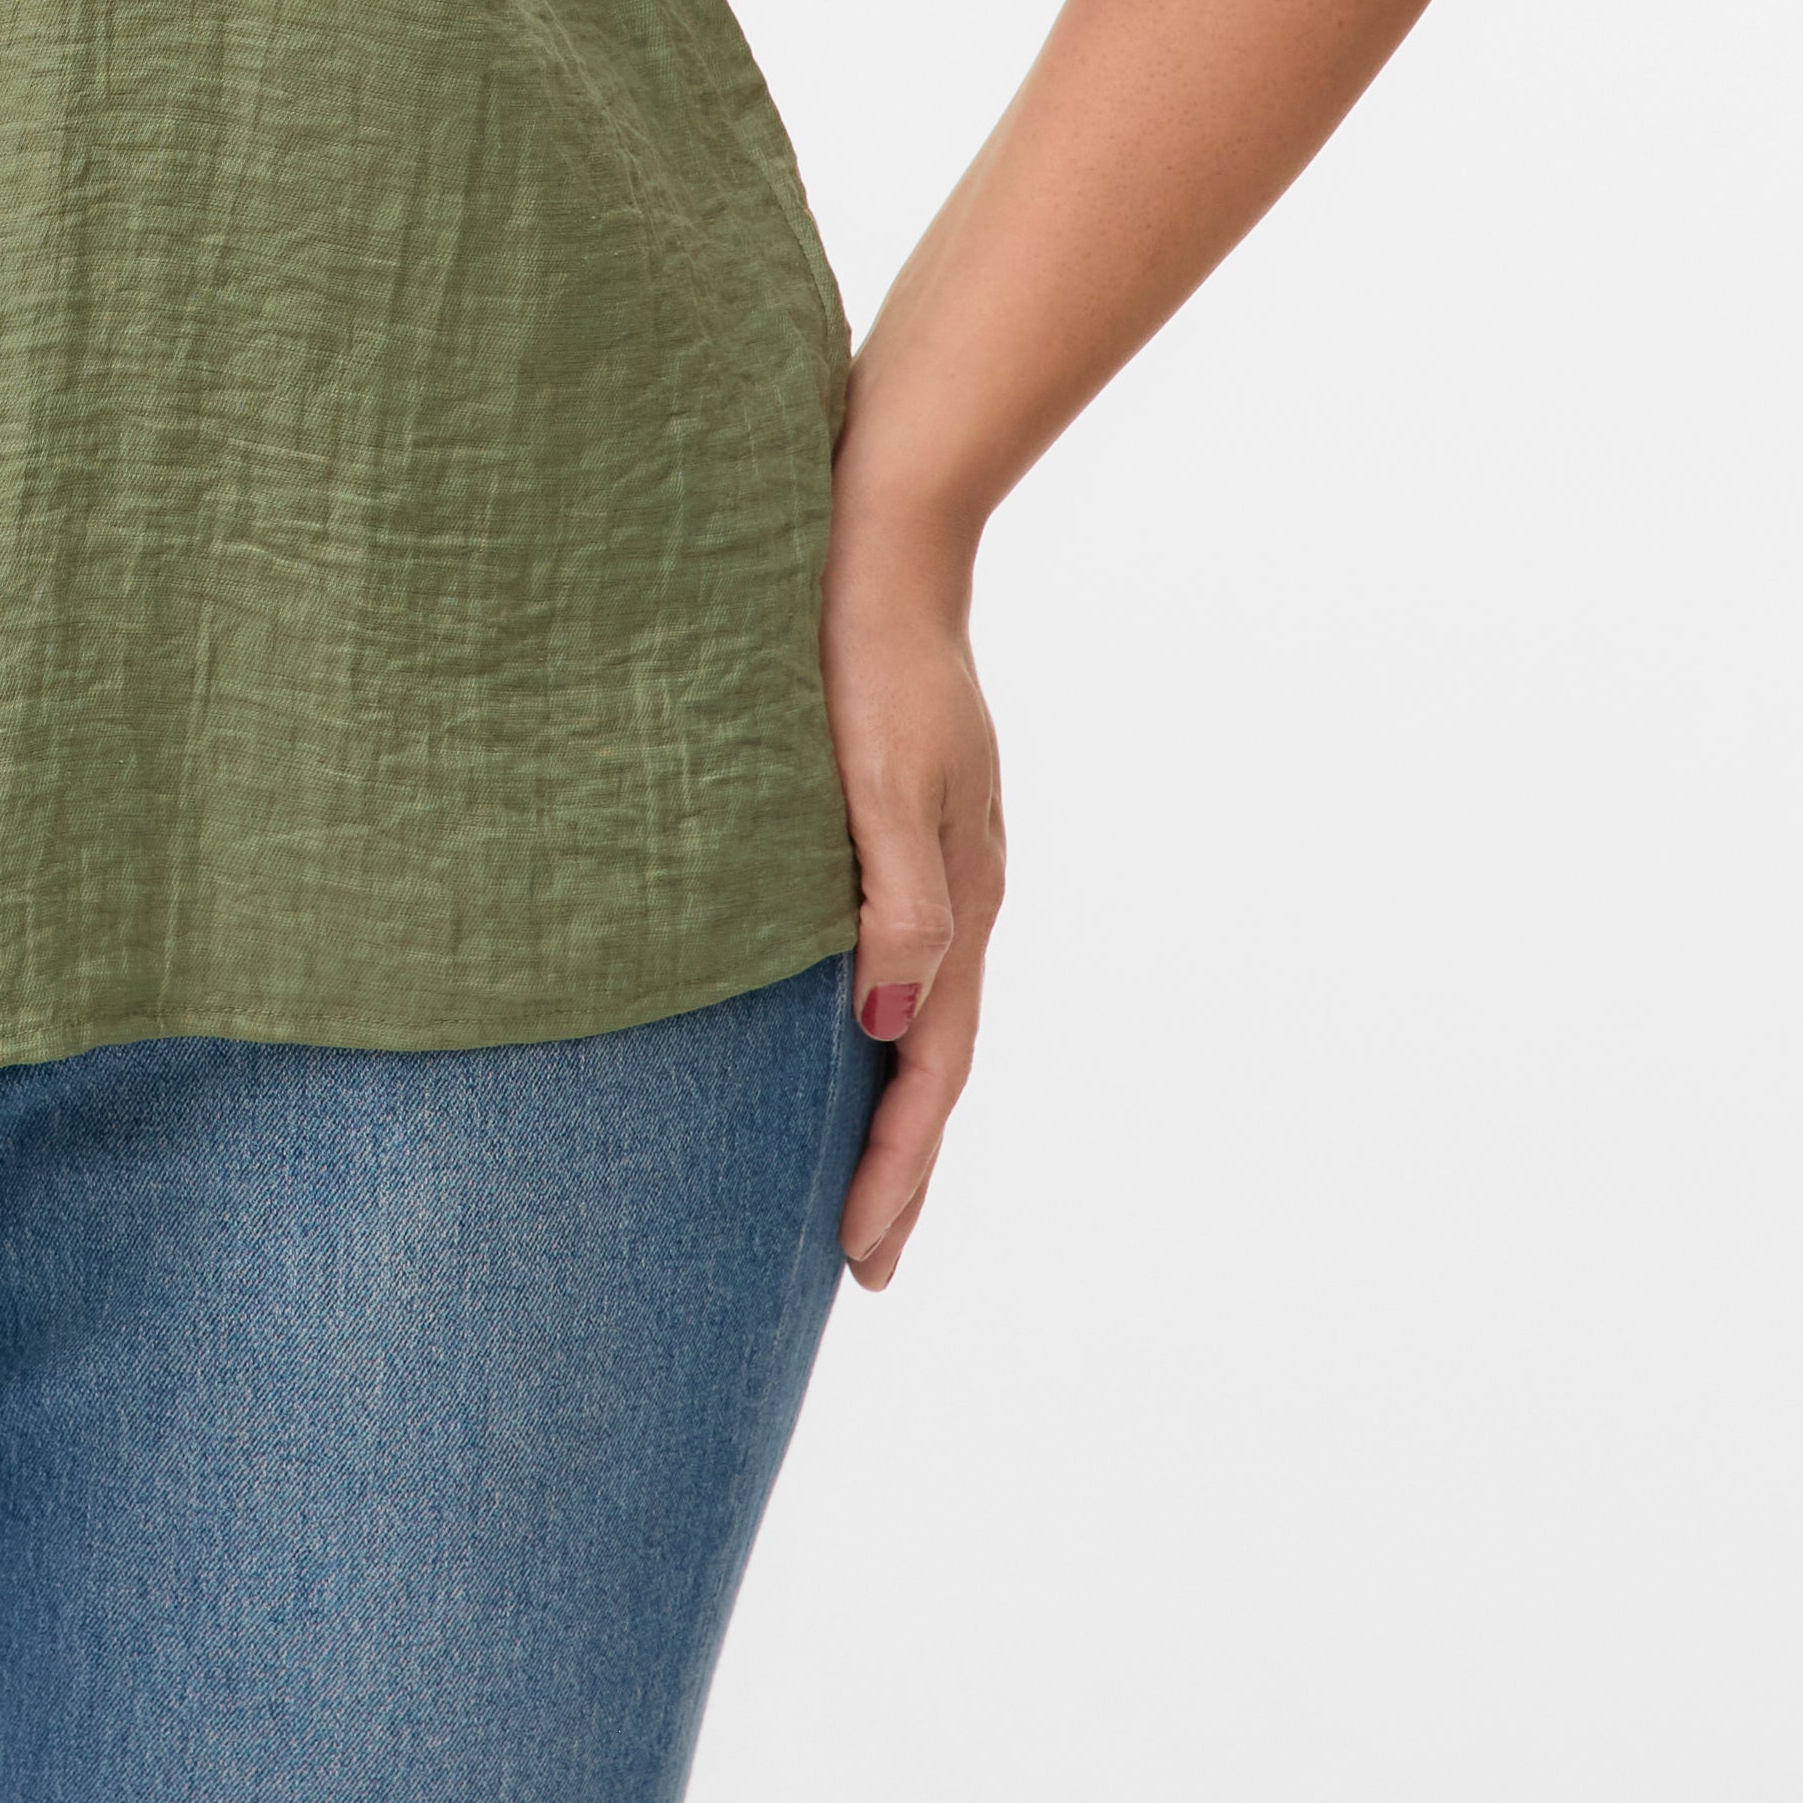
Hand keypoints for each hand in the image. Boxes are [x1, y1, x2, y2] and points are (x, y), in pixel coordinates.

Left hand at [821, 483, 1006, 1290]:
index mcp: (958, 901)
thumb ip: (895, 897)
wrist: (889, 539)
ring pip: (919, 1017)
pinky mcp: (906, 829)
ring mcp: (941, 864)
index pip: (926, 1069)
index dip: (894, 1167)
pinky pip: (898, 960)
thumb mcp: (881, 774)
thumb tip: (882, 1023)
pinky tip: (842, 1033)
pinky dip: (874, 1028)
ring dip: (891, 1106)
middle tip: (865, 1263)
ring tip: (855, 1178)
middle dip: (901, 1167)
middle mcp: (959, 897)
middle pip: (933, 1063)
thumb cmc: (873, 653)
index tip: (857, 1257)